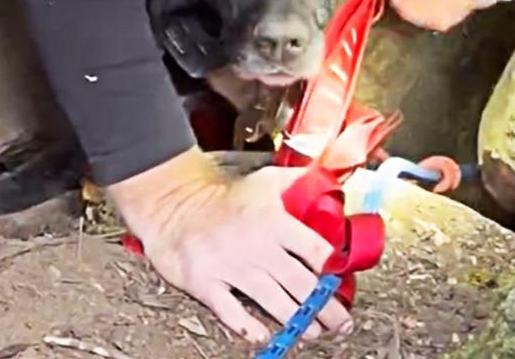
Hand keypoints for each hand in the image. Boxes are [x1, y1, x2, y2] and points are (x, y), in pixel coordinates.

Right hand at [108, 148, 352, 341]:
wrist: (172, 207)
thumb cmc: (222, 200)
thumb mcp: (264, 181)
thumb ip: (298, 181)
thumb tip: (329, 180)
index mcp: (274, 221)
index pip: (316, 250)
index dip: (334, 270)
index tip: (341, 281)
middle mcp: (256, 246)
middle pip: (302, 284)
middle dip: (325, 307)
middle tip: (339, 320)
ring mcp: (231, 267)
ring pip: (275, 303)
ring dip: (299, 322)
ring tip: (313, 331)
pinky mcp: (206, 283)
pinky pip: (232, 313)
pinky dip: (250, 327)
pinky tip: (264, 334)